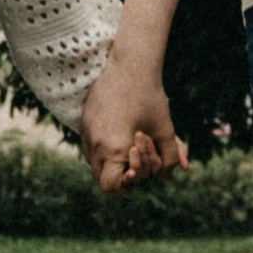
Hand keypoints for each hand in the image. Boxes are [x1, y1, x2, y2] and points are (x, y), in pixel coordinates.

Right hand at [80, 56, 189, 193]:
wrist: (131, 66)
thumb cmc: (151, 98)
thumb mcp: (165, 130)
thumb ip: (169, 158)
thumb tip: (167, 178)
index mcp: (115, 149)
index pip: (111, 186)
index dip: (125, 185)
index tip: (137, 175)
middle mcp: (96, 144)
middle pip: (100, 177)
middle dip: (117, 175)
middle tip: (134, 163)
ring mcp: (86, 131)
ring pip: (92, 162)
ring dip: (108, 162)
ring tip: (126, 147)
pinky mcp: (84, 120)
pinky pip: (88, 146)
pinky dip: (101, 149)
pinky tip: (117, 135)